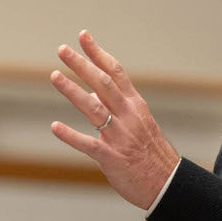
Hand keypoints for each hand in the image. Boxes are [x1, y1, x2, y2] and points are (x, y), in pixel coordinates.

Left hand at [50, 30, 179, 208]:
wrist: (167, 184)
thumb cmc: (151, 154)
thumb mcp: (139, 123)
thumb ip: (117, 107)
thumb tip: (92, 92)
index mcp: (135, 105)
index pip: (115, 72)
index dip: (98, 53)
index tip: (82, 36)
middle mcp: (128, 116)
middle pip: (102, 83)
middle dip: (81, 64)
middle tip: (62, 50)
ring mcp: (119, 136)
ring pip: (93, 107)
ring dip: (72, 90)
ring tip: (54, 76)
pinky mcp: (111, 157)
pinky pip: (88, 143)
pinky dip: (70, 135)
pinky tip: (55, 126)